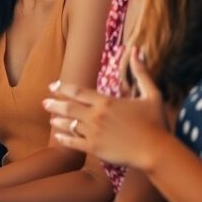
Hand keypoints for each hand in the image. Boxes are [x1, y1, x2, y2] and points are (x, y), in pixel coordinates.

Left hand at [43, 47, 167, 168]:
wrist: (156, 151)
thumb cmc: (156, 122)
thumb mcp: (151, 94)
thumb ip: (141, 73)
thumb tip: (138, 50)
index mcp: (106, 102)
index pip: (78, 91)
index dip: (63, 87)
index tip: (52, 86)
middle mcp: (96, 116)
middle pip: (69, 108)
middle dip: (54, 104)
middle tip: (44, 103)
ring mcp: (93, 133)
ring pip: (69, 125)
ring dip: (58, 121)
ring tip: (50, 120)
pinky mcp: (95, 149)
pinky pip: (74, 143)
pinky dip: (64, 139)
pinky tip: (58, 138)